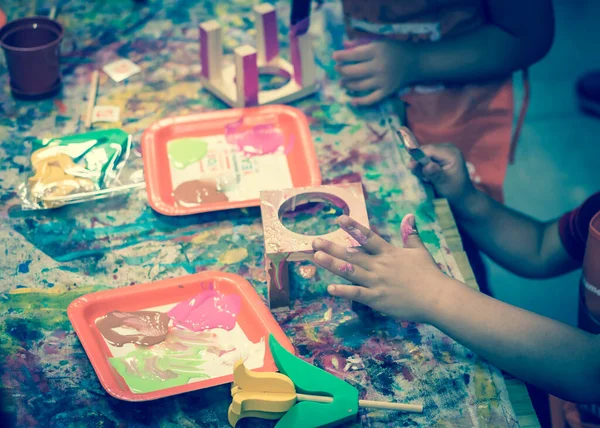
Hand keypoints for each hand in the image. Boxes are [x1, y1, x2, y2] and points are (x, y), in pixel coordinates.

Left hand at [312, 214, 447, 322]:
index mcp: (389, 253)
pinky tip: (330, 288)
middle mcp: (380, 265)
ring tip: (316, 257)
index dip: (353, 227)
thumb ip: (411, 234)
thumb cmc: (429, 274)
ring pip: (351, 271)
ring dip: (332, 264)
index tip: (339, 219)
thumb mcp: (419, 250)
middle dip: (332, 247)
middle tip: (314, 241)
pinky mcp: (378, 299)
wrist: (437, 298)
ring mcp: (377, 282)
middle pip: (352, 254)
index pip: (368, 237)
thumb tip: (410, 215)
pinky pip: (357, 294)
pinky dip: (344, 291)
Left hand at [332, 40, 417, 105]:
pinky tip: (352, 102)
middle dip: (342, 71)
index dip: (342, 56)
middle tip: (337, 70)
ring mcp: (383, 81)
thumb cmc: (395, 50)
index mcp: (377, 51)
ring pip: (359, 86)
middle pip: (354, 72)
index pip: (354, 54)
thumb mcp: (380, 42)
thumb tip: (344, 45)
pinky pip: (371, 99)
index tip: (333, 57)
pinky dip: (360, 102)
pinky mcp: (387, 91)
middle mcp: (379, 66)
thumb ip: (362, 44)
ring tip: (342, 83)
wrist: (416, 62)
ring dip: (348, 85)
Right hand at [408, 143, 475, 203]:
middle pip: (425, 150)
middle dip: (418, 162)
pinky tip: (426, 175)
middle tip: (418, 175)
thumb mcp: (444, 183)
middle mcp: (447, 148)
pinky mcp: (439, 156)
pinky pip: (425, 157)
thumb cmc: (455, 191)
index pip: (429, 150)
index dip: (418, 157)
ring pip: (423, 154)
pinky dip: (422, 166)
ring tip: (424, 177)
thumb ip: (435, 174)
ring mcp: (443, 151)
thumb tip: (426, 165)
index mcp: (451, 153)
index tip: (410, 168)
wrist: (462, 196)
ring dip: (420, 165)